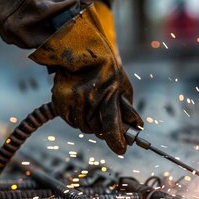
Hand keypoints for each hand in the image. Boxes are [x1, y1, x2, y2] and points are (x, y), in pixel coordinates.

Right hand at [30, 5, 142, 153]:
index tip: (121, 149)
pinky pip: (68, 119)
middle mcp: (91, 99)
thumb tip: (137, 126)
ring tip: (90, 107)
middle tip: (102, 121)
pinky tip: (78, 105)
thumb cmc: (106, 67)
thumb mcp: (123, 85)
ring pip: (81, 126)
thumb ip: (128, 107)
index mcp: (110, 95)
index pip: (113, 126)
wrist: (81, 48)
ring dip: (87, 122)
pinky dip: (74, 117)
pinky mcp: (60, 98)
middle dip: (101, 128)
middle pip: (96, 129)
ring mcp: (74, 99)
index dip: (117, 141)